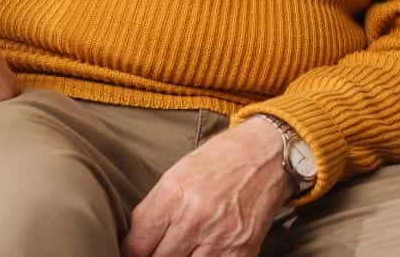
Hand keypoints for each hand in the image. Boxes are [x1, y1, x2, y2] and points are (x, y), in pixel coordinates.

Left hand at [123, 117, 292, 256]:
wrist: (267, 154)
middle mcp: (196, 218)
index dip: (132, 253)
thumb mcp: (176, 175)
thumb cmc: (219, 161)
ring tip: (181, 249)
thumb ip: (153, 211)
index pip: (137, 245)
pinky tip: (202, 252)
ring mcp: (220, 238)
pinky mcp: (242, 252)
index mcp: (174, 194)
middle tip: (159, 249)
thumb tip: (136, 244)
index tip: (136, 251)